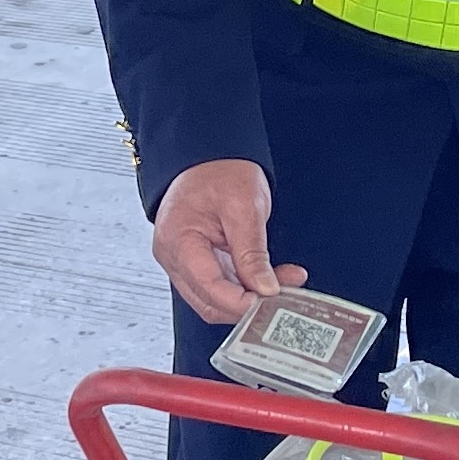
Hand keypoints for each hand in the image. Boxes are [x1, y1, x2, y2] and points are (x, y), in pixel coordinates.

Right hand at [155, 158, 306, 323]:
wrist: (211, 156)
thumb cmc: (220, 171)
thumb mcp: (244, 207)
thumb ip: (253, 253)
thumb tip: (265, 289)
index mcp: (178, 240)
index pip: (208, 286)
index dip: (240, 302)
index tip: (269, 301)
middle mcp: (173, 256)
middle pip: (210, 301)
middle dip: (248, 304)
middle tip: (284, 295)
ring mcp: (183, 262)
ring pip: (217, 298)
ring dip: (250, 297)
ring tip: (285, 282)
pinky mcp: (197, 263)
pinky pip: (220, 285)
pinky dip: (246, 286)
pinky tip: (271, 277)